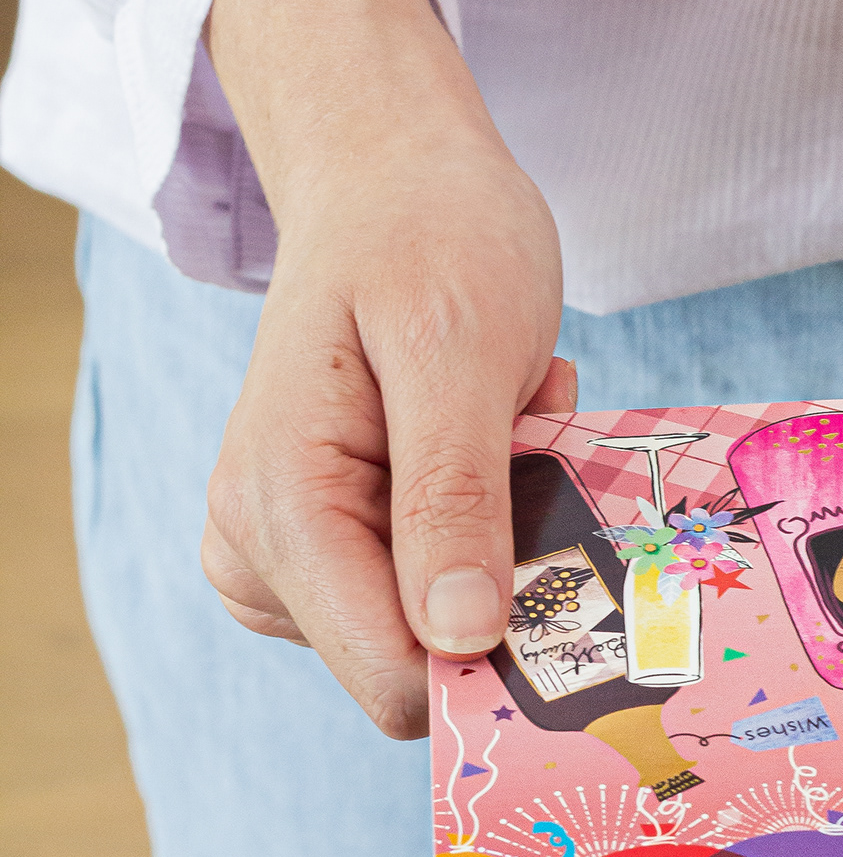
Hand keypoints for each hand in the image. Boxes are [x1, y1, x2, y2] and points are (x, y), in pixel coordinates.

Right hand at [199, 0, 570, 737]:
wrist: (395, 178)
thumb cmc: (427, 241)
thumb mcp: (455, 354)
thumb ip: (452, 499)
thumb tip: (459, 639)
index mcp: (280, 513)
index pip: (395, 677)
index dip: (499, 652)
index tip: (564, 553)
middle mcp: (264, 554)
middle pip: (424, 660)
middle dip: (507, 566)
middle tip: (520, 438)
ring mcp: (294, 555)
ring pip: (447, 624)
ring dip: (508, 528)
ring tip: (500, 415)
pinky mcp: (339, 545)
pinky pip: (448, 580)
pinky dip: (497, 511)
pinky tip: (489, 425)